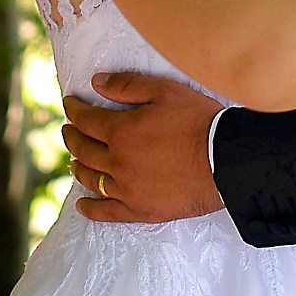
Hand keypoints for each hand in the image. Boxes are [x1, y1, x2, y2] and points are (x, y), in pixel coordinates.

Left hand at [61, 72, 227, 223]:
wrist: (227, 161)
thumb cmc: (199, 122)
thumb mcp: (165, 91)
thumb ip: (127, 86)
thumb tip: (96, 82)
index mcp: (120, 132)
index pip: (87, 119)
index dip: (75, 109)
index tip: (70, 103)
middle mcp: (117, 162)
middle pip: (84, 149)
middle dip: (72, 136)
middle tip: (68, 130)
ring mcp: (127, 189)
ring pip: (92, 179)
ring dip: (79, 167)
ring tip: (75, 160)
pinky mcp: (141, 210)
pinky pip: (107, 212)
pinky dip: (91, 208)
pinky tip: (83, 204)